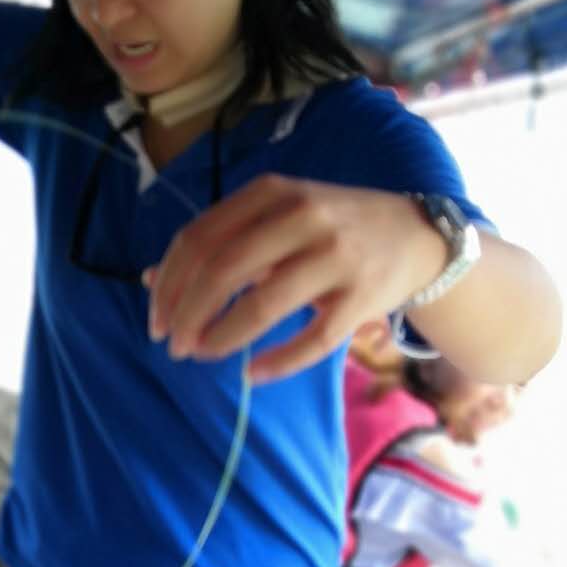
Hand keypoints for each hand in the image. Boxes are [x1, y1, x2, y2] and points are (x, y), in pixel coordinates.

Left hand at [144, 175, 447, 383]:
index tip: (156, 321)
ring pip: (265, 304)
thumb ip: (218, 245)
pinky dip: (276, 362)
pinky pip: (313, 338)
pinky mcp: (364, 296)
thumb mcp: (275, 220)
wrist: (416, 236)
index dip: (170, 284)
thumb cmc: (331, 229)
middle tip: (174, 346)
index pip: (200, 238)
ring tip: (203, 355)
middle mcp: (304, 216)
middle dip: (188, 313)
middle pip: (224, 269)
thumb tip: (150, 281)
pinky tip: (251, 374)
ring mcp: (337, 255)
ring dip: (223, 337)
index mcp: (272, 192)